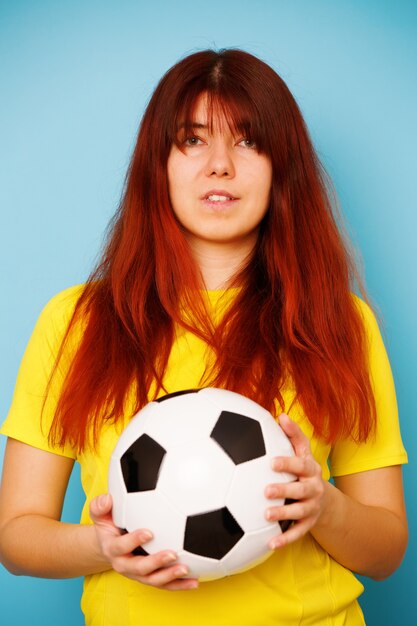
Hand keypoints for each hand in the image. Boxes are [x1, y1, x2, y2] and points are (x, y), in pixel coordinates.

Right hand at [89, 494, 198, 589]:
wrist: (109, 545)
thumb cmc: (109, 525)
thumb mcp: (100, 515)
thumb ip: (100, 506)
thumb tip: (107, 498)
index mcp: (112, 549)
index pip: (121, 547)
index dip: (134, 541)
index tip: (149, 532)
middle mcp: (124, 565)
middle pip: (139, 568)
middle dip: (156, 563)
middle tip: (172, 554)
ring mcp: (137, 574)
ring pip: (153, 580)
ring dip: (170, 576)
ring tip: (185, 569)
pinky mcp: (148, 579)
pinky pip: (164, 585)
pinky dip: (179, 585)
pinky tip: (194, 581)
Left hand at [265, 413, 324, 548]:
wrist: (325, 499)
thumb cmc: (304, 469)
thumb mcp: (302, 452)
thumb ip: (292, 435)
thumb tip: (281, 415)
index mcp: (309, 468)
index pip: (300, 464)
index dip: (287, 463)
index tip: (271, 462)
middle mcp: (313, 487)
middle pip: (301, 489)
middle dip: (284, 490)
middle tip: (266, 490)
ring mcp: (312, 507)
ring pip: (299, 512)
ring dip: (283, 514)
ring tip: (266, 515)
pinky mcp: (308, 524)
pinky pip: (297, 533)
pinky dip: (285, 540)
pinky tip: (270, 544)